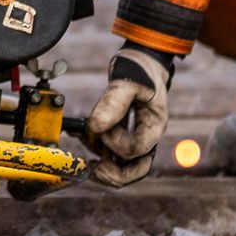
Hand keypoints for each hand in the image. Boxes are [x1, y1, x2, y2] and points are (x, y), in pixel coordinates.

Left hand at [84, 42, 174, 186]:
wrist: (142, 61)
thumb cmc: (139, 69)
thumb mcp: (128, 80)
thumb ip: (113, 102)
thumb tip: (96, 127)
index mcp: (154, 127)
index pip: (135, 150)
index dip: (113, 142)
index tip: (97, 125)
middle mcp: (147, 137)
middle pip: (135, 170)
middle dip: (113, 174)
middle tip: (92, 168)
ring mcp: (135, 138)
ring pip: (123, 166)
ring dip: (101, 161)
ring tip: (83, 141)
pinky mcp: (123, 135)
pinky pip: (111, 153)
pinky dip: (96, 149)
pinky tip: (81, 135)